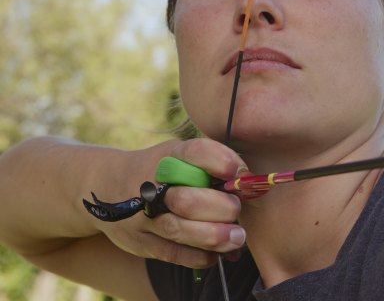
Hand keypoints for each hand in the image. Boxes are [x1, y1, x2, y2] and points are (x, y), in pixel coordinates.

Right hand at [97, 138, 246, 267]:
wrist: (105, 185)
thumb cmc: (162, 171)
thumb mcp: (181, 155)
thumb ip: (214, 166)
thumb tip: (253, 184)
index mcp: (169, 156)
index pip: (197, 152)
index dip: (222, 162)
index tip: (239, 174)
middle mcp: (153, 184)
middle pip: (188, 199)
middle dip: (220, 207)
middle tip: (236, 210)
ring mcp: (142, 214)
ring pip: (179, 229)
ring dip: (214, 236)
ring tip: (236, 238)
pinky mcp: (139, 241)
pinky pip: (173, 253)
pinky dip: (198, 256)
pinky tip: (215, 254)